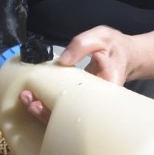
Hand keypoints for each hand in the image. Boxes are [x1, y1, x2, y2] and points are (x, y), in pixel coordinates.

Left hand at [19, 26, 134, 124]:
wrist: (126, 55)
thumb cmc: (114, 47)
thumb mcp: (101, 37)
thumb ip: (82, 45)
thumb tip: (64, 61)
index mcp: (109, 87)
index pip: (90, 107)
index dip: (68, 111)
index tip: (49, 104)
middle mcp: (100, 102)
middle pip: (74, 117)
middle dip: (50, 114)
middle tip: (31, 103)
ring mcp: (90, 104)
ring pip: (68, 117)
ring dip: (45, 112)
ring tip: (27, 101)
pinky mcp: (82, 101)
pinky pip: (65, 109)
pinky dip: (49, 106)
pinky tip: (34, 99)